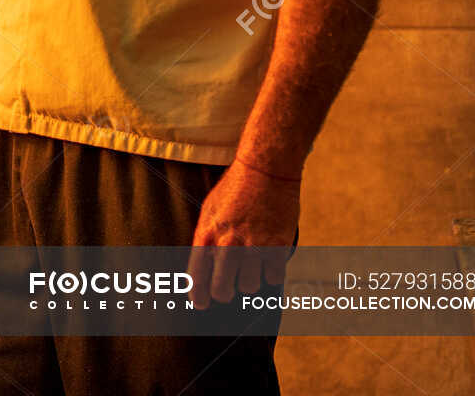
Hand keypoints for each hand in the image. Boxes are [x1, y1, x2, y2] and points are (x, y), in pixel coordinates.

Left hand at [187, 159, 299, 308]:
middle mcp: (228, 243)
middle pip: (222, 290)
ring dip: (250, 280)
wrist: (265, 171)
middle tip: (228, 290)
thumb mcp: (210, 211)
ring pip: (249, 287)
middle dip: (224, 293)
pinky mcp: (277, 246)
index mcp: (207, 234)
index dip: (198, 295)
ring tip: (251, 263)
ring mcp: (253, 246)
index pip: (197, 275)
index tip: (201, 304)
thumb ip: (207, 239)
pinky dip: (271, 273)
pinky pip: (273, 278)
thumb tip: (205, 267)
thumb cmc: (234, 190)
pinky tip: (269, 259)